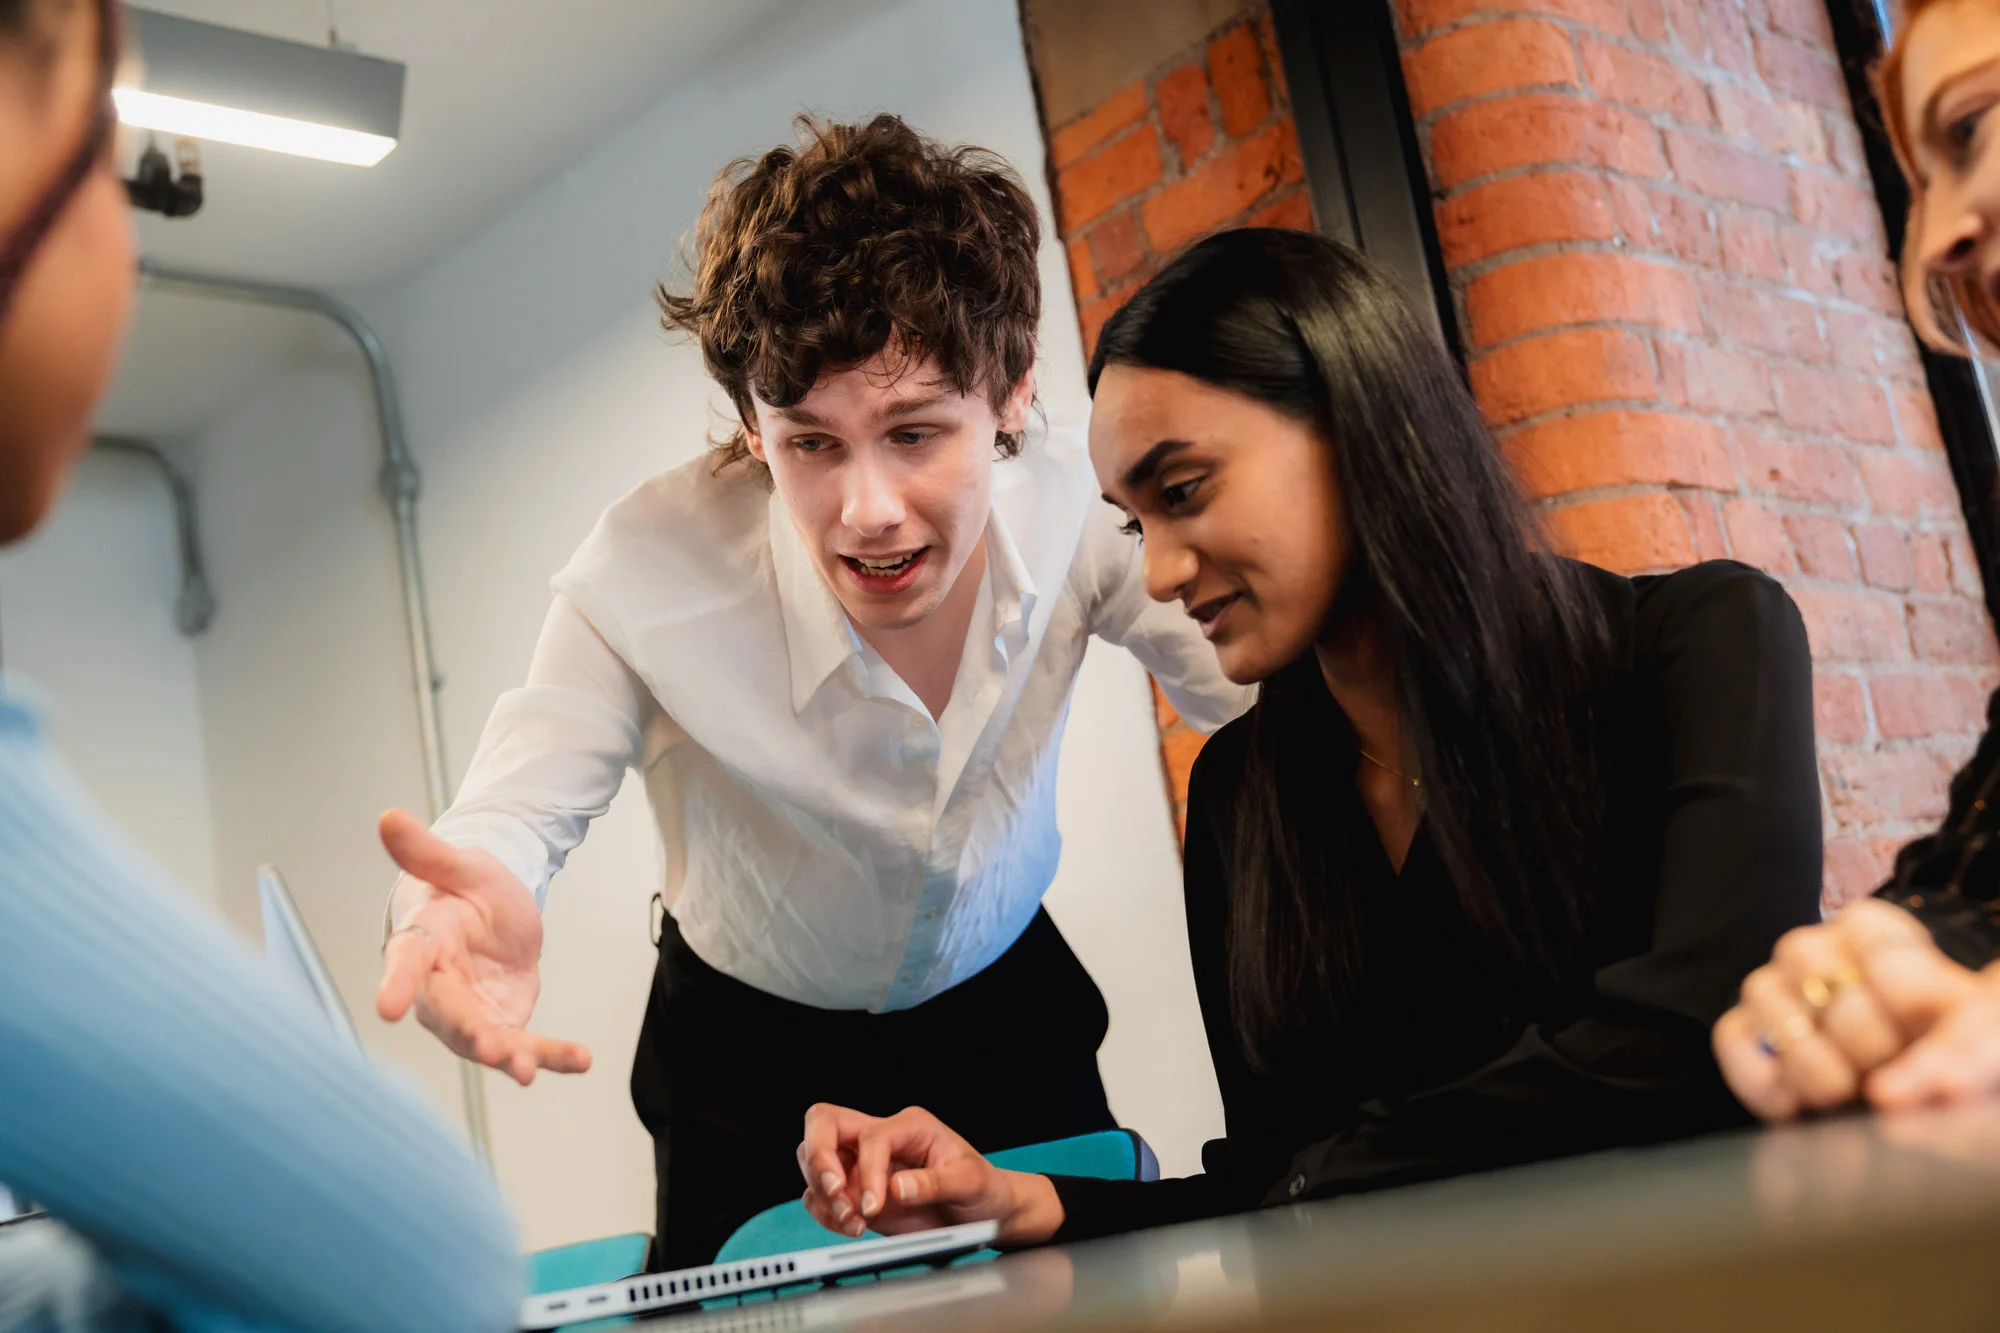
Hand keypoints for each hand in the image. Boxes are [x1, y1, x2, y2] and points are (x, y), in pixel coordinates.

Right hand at [374, 808, 591, 1084]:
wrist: (487, 912)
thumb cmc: (462, 888)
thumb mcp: (459, 865)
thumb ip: (427, 851)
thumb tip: (388, 817)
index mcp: (422, 943)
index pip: (405, 963)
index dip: (396, 984)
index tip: (387, 1008)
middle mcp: (439, 988)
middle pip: (450, 1015)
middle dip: (468, 1034)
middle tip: (490, 1049)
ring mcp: (471, 1013)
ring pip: (486, 1041)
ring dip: (508, 1057)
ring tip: (526, 1071)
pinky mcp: (505, 1023)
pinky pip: (527, 1045)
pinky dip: (554, 1055)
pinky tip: (583, 1060)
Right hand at [795, 1104, 1063, 1246]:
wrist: (982, 1213)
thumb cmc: (981, 1188)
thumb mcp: (971, 1182)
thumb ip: (935, 1183)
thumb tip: (897, 1187)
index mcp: (910, 1125)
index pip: (871, 1136)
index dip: (867, 1171)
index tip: (874, 1207)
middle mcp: (880, 1138)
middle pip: (823, 1122)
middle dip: (818, 1158)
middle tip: (835, 1193)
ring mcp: (863, 1163)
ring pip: (813, 1157)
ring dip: (822, 1192)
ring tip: (851, 1222)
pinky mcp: (855, 1191)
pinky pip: (818, 1194)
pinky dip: (824, 1212)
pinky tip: (850, 1227)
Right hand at [1714, 899, 1999, 1118]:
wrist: (1921, 1090)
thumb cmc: (1954, 1052)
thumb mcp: (1984, 1035)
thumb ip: (1959, 1051)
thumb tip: (1887, 1097)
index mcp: (1875, 931)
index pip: (1885, 959)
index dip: (1910, 1013)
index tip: (1928, 1032)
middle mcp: (1813, 949)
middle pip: (1822, 985)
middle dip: (1868, 1048)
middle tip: (1892, 1068)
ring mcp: (1769, 989)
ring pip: (1773, 1012)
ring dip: (1818, 1071)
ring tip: (1849, 1094)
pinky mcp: (1740, 1031)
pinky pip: (1731, 1044)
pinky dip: (1765, 1085)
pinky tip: (1801, 1105)